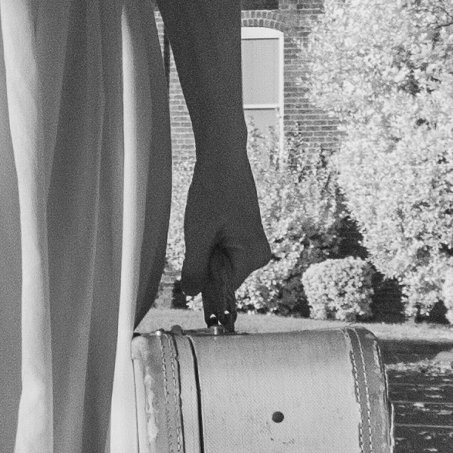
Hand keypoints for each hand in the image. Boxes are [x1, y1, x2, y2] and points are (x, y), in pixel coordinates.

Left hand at [179, 146, 272, 309]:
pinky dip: (210, 241)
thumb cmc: (212, 192)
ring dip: (206, 250)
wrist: (223, 158)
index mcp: (253, 257)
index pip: (224, 289)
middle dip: (204, 262)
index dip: (203, 281)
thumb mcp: (198, 234)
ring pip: (220, 263)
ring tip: (206, 223)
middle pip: (222, 277)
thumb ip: (195, 268)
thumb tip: (192, 294)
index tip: (193, 264)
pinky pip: (223, 250)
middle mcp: (259, 255)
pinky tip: (210, 221)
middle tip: (201, 233)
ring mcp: (253, 245)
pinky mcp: (246, 236)